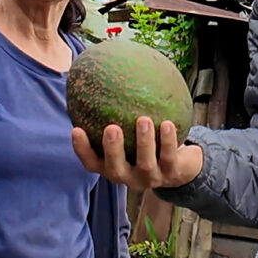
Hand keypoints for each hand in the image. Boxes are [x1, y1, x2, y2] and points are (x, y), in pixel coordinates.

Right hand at [72, 117, 203, 191]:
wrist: (181, 167)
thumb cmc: (147, 144)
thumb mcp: (130, 132)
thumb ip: (115, 115)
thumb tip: (99, 79)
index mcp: (113, 167)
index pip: (91, 162)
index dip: (82, 149)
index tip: (76, 129)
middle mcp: (129, 177)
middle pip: (115, 169)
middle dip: (112, 149)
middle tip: (111, 128)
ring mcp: (151, 178)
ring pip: (145, 164)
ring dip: (143, 142)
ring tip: (143, 119)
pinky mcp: (173, 174)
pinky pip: (169, 157)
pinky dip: (167, 141)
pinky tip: (167, 123)